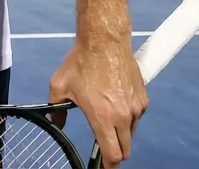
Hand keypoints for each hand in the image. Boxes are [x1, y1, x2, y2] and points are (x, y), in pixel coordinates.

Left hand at [48, 41, 147, 167]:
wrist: (104, 41)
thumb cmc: (80, 62)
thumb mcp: (59, 87)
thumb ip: (56, 110)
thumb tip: (56, 121)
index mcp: (102, 117)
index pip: (112, 154)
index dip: (107, 166)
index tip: (103, 168)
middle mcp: (123, 116)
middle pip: (125, 150)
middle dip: (115, 154)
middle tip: (104, 151)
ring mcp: (135, 108)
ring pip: (131, 133)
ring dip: (120, 134)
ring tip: (106, 118)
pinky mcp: (143, 99)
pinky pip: (136, 117)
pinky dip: (127, 118)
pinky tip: (114, 104)